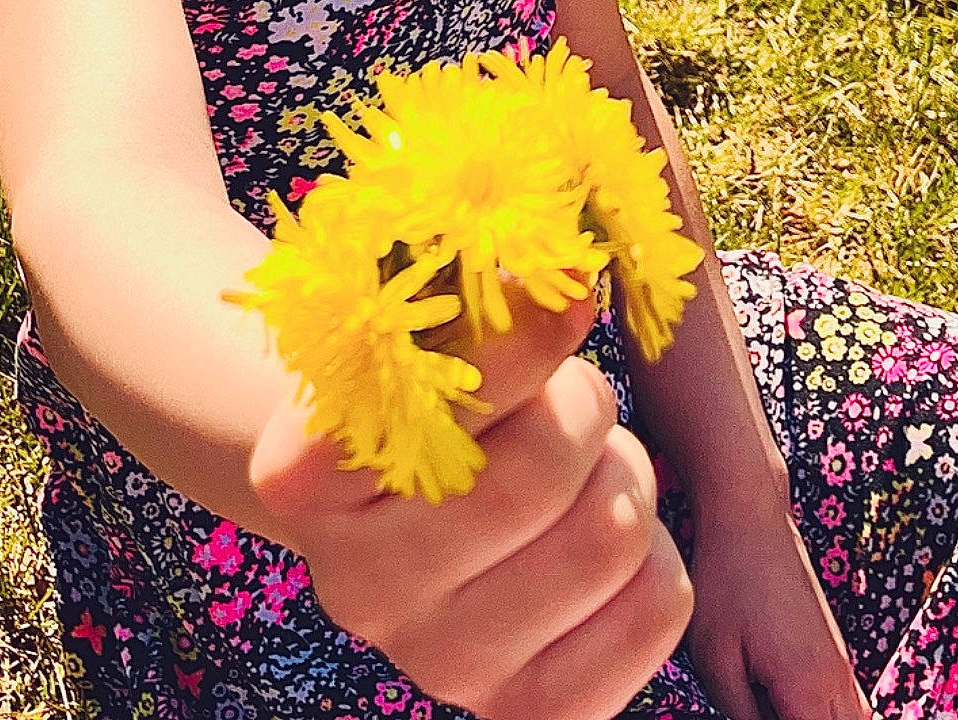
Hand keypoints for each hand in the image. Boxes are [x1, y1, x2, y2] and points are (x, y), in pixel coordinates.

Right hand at [250, 283, 694, 719]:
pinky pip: (655, 608)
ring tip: (584, 465)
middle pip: (538, 473)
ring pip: (609, 536)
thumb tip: (568, 281)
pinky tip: (595, 534)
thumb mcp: (419, 343)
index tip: (569, 289)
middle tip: (572, 394)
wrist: (410, 518)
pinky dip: (657, 553)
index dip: (517, 339)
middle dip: (582, 404)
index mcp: (300, 477)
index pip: (421, 402)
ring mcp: (440, 664)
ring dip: (624, 473)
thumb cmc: (426, 401)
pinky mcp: (528, 711)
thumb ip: (477, 311)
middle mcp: (356, 586)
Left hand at [684, 496, 870, 719]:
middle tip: (766, 705)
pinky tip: (789, 701)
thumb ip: (743, 717)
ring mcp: (841, 662)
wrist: (749, 517)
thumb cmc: (725, 583)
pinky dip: (830, 714)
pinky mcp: (833, 648)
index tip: (758, 713)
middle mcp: (838, 679)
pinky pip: (848, 703)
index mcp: (810, 690)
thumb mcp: (716, 661)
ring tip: (772, 699)